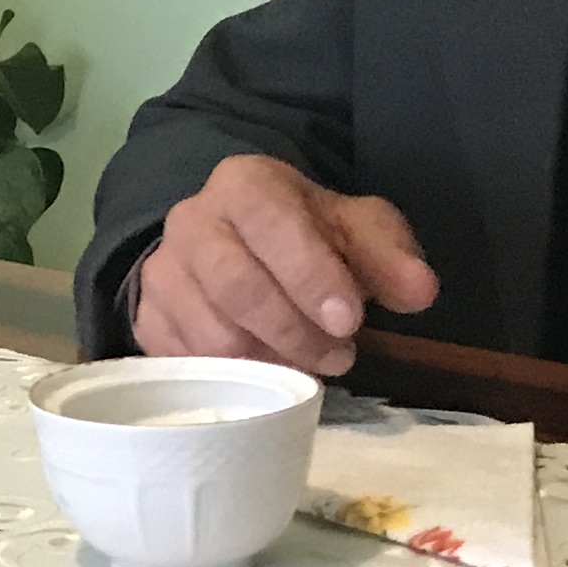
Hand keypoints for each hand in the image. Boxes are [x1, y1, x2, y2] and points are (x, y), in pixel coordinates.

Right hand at [134, 156, 439, 374]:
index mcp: (244, 184)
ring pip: (210, 336)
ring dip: (268, 363)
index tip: (349, 321)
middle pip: (235, 287)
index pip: (271, 224)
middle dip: (295, 332)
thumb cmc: (303, 237)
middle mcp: (191, 221)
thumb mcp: (354, 230)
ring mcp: (161, 273)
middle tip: (340, 356)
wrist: (232, 244)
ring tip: (308, 365)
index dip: (310, 275)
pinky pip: (187, 366)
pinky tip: (266, 375)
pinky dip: (232, 382)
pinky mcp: (148, 320)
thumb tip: (420, 291)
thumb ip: (389, 255)